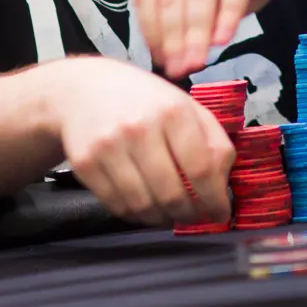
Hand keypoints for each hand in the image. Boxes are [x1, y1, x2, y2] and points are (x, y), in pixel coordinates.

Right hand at [48, 57, 234, 226]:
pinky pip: (118, 207)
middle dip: (190, 214)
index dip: (215, 199)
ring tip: (170, 212)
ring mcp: (109, 147)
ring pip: (145, 206)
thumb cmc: (142, 99)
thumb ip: (212, 139)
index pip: (202, 169)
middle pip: (173, 195)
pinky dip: (136, 215)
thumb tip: (224, 182)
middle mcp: (140, 128)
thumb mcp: (184, 104)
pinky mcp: (86, 164)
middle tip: (195, 216)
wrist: (82, 87)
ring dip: (163, 219)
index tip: (220, 213)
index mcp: (171, 110)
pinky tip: (145, 205)